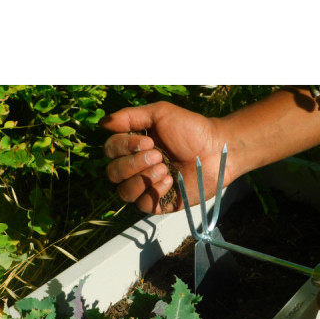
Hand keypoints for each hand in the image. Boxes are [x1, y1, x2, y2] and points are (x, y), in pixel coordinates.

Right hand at [101, 101, 226, 213]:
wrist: (216, 149)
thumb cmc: (191, 129)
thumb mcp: (160, 114)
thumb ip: (130, 116)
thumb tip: (102, 123)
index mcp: (133, 147)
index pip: (110, 150)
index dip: (124, 147)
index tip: (149, 141)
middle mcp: (136, 168)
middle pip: (113, 173)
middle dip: (133, 164)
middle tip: (158, 155)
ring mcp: (146, 187)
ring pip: (123, 192)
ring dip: (142, 179)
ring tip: (165, 169)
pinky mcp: (160, 203)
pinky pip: (143, 204)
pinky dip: (154, 192)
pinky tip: (171, 181)